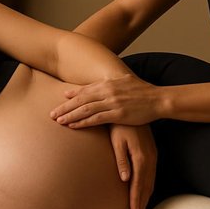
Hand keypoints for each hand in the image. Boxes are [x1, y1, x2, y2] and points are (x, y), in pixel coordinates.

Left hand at [50, 74, 164, 127]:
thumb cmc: (141, 91)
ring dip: (70, 115)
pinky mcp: (117, 114)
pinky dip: (82, 122)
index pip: (84, 90)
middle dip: (65, 107)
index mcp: (108, 83)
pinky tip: (73, 126)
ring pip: (85, 109)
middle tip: (51, 114)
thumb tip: (96, 85)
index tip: (59, 101)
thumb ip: (107, 84)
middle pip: (80, 100)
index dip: (71, 96)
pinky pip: (95, 119)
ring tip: (58, 121)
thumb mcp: (123, 82)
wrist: (157, 99)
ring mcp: (112, 102)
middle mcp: (107, 91)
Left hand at [110, 124, 156, 208]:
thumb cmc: (120, 126)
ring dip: (145, 195)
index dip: (136, 199)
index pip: (139, 183)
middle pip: (147, 185)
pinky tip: (144, 190)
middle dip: (142, 201)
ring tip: (140, 208)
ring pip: (150, 180)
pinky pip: (151, 173)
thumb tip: (125, 179)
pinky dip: (147, 185)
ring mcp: (152, 155)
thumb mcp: (118, 141)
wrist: (132, 109)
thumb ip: (122, 160)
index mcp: (141, 157)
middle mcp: (149, 158)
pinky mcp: (151, 153)